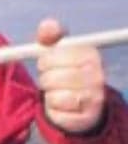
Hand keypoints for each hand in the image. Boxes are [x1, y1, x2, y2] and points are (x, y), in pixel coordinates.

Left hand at [35, 18, 105, 133]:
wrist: (81, 104)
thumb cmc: (65, 72)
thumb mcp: (58, 51)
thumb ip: (50, 36)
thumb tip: (46, 26)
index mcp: (91, 54)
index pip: (55, 55)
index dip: (45, 61)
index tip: (46, 63)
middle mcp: (97, 75)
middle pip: (51, 78)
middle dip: (45, 79)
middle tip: (52, 80)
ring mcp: (94, 97)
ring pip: (53, 96)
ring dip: (49, 96)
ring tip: (58, 93)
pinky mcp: (86, 117)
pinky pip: (56, 113)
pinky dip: (52, 111)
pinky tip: (62, 107)